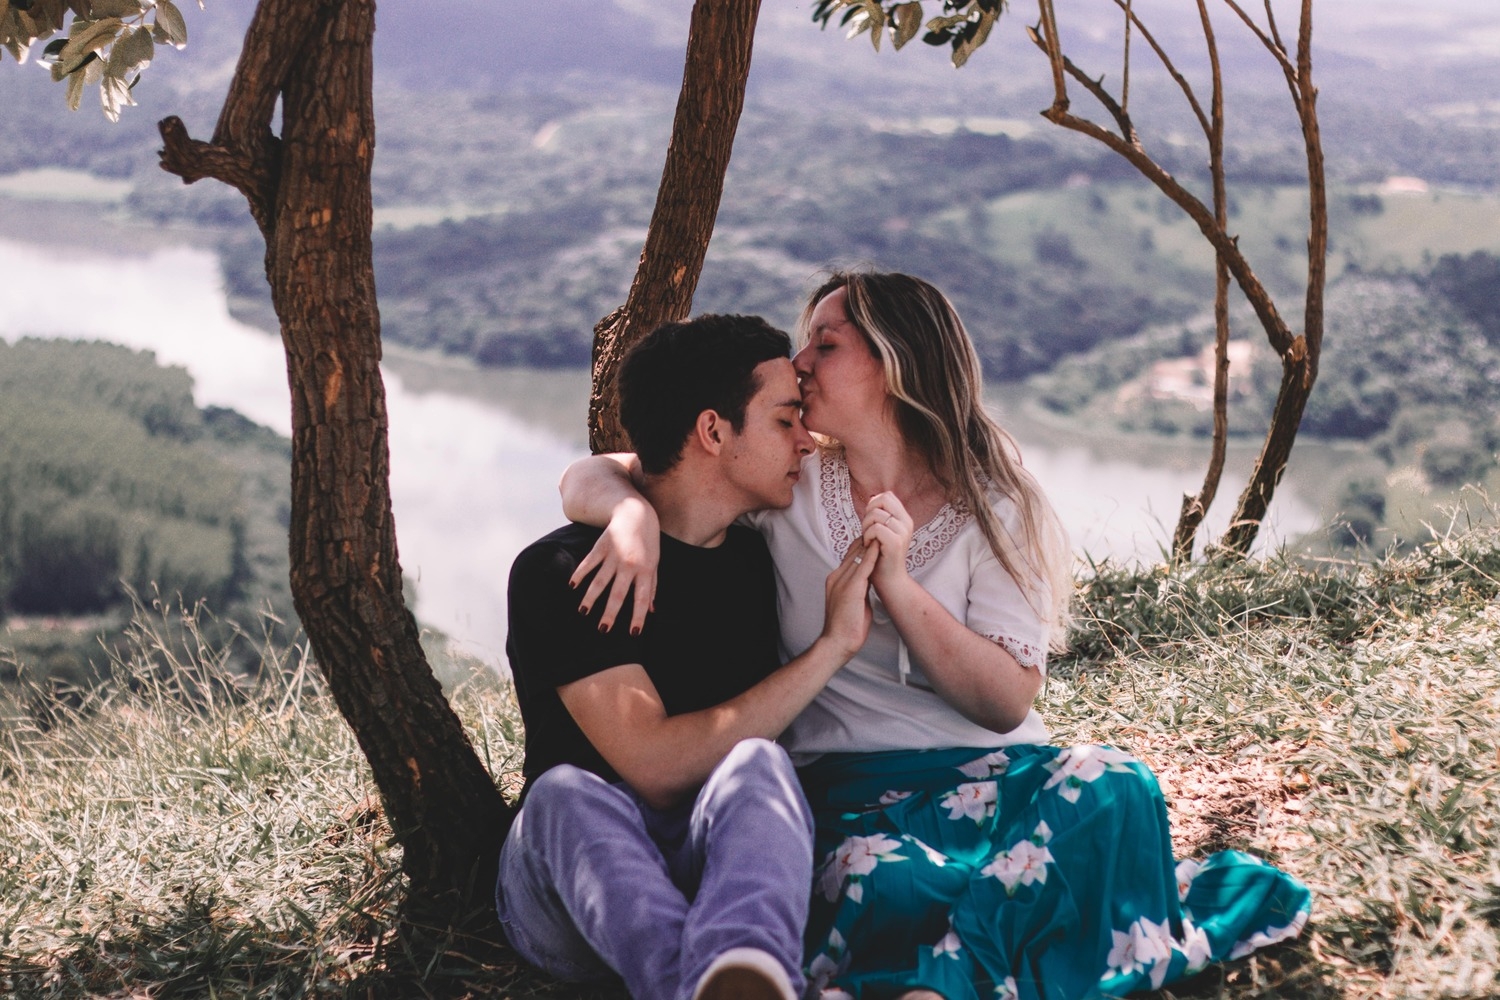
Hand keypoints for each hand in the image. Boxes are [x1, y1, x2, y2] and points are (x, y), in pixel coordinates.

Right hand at [570, 497, 658, 633]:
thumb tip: (651, 611)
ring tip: (583, 612)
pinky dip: (579, 574)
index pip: (642, 598)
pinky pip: (588, 563)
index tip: (633, 634)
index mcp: (645, 570)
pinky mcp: (600, 547)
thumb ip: (651, 587)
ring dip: (590, 597)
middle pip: (618, 593)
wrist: (636, 513)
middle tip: (603, 630)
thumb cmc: (648, 542)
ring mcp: (614, 555)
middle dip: (610, 613)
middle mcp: (629, 565)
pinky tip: (572, 586)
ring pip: (600, 580)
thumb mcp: (654, 564)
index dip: (638, 616)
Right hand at [820, 540, 877, 656]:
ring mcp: (842, 581)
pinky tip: (880, 546)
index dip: (861, 546)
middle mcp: (836, 576)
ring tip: (881, 530)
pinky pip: (863, 566)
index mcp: (835, 579)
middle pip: (852, 551)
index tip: (873, 538)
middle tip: (879, 528)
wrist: (836, 642)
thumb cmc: (846, 627)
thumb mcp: (852, 602)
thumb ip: (858, 589)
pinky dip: (872, 555)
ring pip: (857, 555)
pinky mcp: (851, 587)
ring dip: (870, 543)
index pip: (848, 556)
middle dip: (866, 540)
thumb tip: (867, 583)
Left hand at [861, 491, 914, 591]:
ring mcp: (903, 532)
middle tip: (867, 529)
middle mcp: (907, 522)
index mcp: (904, 518)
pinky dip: (867, 536)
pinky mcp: (896, 542)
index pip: (887, 495)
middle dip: (869, 512)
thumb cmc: (881, 556)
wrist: (889, 580)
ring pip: (876, 515)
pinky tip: (869, 546)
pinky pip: (875, 528)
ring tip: (868, 540)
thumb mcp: (882, 530)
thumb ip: (879, 515)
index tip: (870, 521)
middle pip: (883, 499)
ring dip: (866, 527)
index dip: (873, 503)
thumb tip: (872, 497)